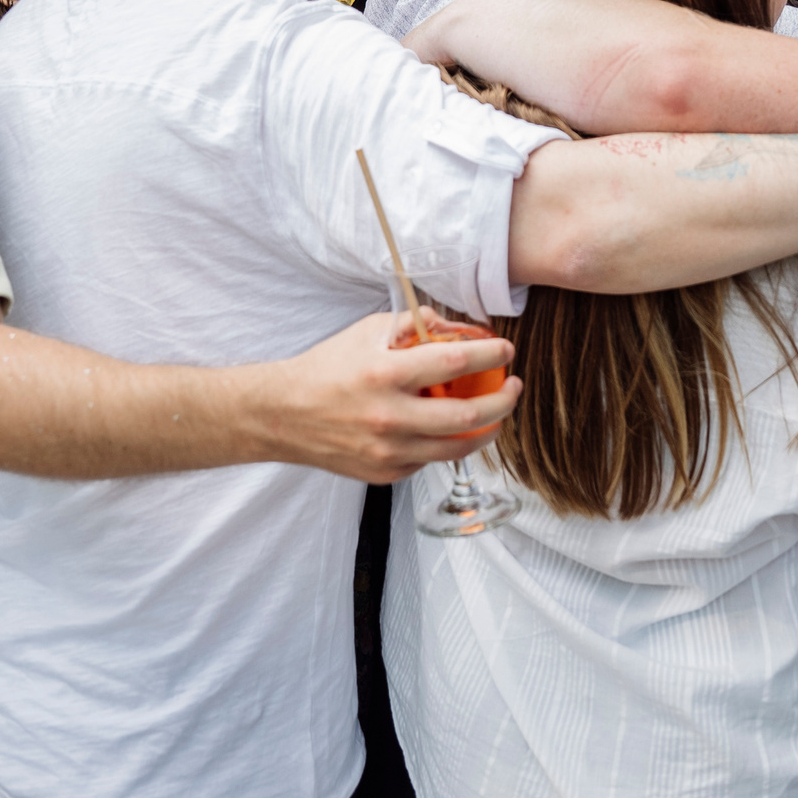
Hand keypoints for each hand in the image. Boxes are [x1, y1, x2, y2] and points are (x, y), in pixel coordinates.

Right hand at [257, 311, 521, 483]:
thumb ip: (412, 324)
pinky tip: (445, 428)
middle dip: (504, 401)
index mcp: (385, 373)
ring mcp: (388, 451)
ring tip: (496, 414)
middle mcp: (390, 416)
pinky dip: (444, 443)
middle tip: (514, 387)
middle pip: (469, 416)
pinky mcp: (385, 473)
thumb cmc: (326, 369)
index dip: (490, 356)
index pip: (455, 363)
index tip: (507, 350)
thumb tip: (453, 327)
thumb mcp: (366, 332)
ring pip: (457, 448)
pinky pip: (429, 460)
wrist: (282, 416)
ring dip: (487, 430)